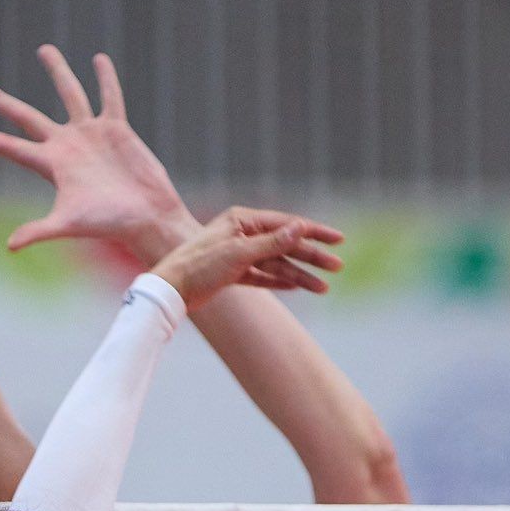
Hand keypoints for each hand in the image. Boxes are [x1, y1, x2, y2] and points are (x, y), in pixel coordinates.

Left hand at [0, 45, 194, 261]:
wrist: (146, 217)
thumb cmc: (108, 223)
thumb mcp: (70, 223)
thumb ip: (39, 230)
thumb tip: (10, 246)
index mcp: (49, 164)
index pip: (6, 146)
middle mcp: (65, 146)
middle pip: (25, 116)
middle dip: (1, 102)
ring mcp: (90, 135)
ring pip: (69, 95)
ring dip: (58, 72)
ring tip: (43, 49)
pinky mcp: (116, 129)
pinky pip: (109, 98)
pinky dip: (105, 79)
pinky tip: (98, 59)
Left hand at [150, 208, 344, 308]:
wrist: (170, 290)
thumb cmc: (200, 266)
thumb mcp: (240, 253)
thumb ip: (273, 242)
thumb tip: (301, 226)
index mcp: (242, 220)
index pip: (287, 223)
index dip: (315, 232)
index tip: (339, 240)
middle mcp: (241, 233)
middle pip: (285, 244)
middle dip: (312, 256)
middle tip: (337, 267)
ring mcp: (237, 254)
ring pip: (276, 263)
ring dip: (299, 275)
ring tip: (322, 288)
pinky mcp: (231, 274)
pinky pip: (262, 276)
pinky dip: (279, 281)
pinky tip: (297, 287)